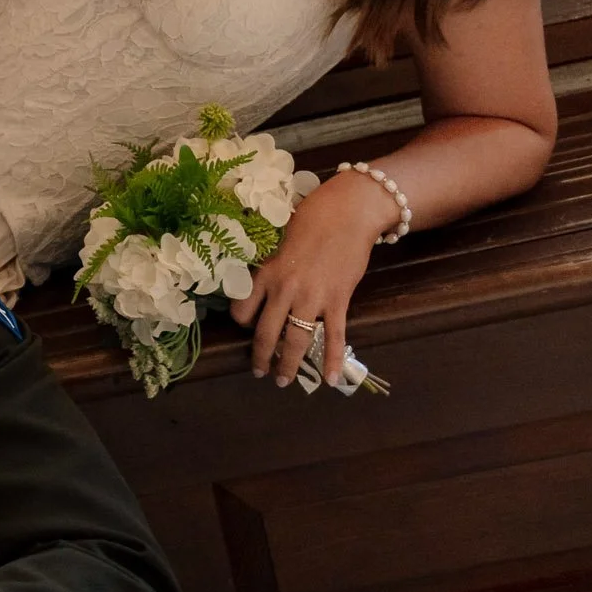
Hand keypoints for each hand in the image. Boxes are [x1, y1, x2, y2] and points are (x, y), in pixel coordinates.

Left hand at [229, 170, 389, 385]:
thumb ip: (271, 262)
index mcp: (266, 272)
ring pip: (296, 341)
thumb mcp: (279, 238)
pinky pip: (334, 337)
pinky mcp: (338, 301)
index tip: (246, 327)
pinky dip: (333, 360)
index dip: (242, 323)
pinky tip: (331, 380)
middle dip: (261, 358)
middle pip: (266, 334)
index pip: (242, 310)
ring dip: (288, 365)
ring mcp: (312, 298)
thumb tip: (265, 276)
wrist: (349, 211)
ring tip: (283, 381)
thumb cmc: (313, 216)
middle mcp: (284, 289)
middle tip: (259, 372)